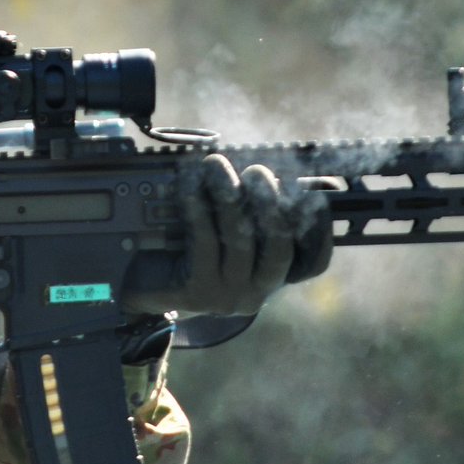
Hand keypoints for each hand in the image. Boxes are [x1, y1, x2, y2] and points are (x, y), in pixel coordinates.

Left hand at [125, 154, 332, 317]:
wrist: (142, 290)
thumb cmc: (186, 253)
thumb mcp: (223, 235)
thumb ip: (248, 210)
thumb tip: (270, 172)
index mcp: (270, 279)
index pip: (313, 262)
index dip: (320, 230)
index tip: (315, 195)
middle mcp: (256, 293)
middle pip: (278, 248)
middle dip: (271, 205)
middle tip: (258, 172)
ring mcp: (228, 296)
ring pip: (239, 241)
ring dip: (230, 197)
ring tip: (217, 166)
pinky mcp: (198, 294)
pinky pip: (204, 244)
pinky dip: (199, 210)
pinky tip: (191, 187)